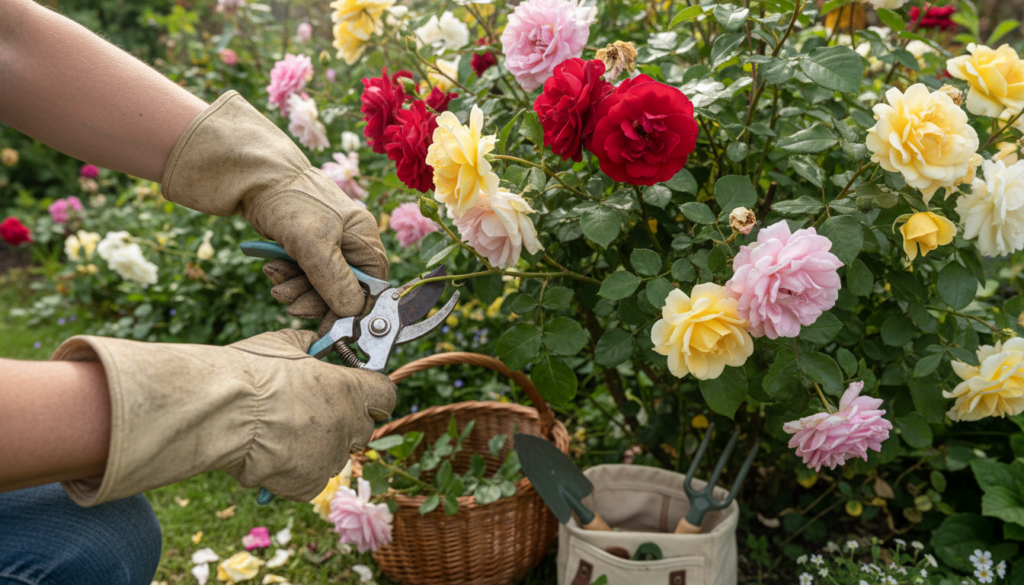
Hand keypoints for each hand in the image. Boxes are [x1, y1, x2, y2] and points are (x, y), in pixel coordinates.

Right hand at [54, 330, 395, 505]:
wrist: (220, 414)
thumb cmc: (249, 374)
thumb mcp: (282, 343)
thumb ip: (307, 343)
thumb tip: (314, 339)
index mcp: (349, 389)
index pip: (386, 394)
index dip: (373, 393)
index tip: (360, 391)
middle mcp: (347, 426)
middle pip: (362, 428)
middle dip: (343, 421)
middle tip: (312, 412)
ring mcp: (329, 457)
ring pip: (334, 455)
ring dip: (318, 446)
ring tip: (283, 434)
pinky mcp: (307, 483)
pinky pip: (311, 479)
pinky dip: (296, 472)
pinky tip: (273, 456)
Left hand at [159, 91, 388, 326]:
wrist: (254, 177)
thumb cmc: (290, 201)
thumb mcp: (314, 244)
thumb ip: (335, 281)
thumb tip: (353, 312)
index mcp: (364, 240)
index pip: (371, 287)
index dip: (351, 308)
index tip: (329, 325)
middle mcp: (350, 244)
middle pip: (342, 290)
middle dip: (315, 299)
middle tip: (290, 303)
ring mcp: (328, 246)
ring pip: (319, 285)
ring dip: (296, 289)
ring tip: (276, 280)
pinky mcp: (306, 247)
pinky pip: (302, 275)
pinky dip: (287, 277)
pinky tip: (272, 267)